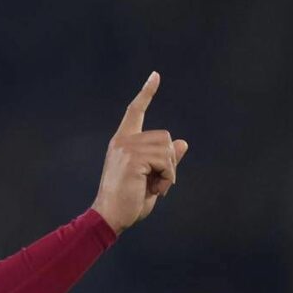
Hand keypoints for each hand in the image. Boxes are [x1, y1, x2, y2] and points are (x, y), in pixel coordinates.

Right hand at [90, 72, 187, 234]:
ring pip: (167, 148)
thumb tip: (183, 142)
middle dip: (168, 162)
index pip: (134, 111)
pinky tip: (154, 189)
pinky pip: (165, 160)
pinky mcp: (133, 157)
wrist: (110, 217)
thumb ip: (165, 160)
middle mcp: (123, 141)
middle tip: (156, 183)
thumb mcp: (151, 179)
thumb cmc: (128, 202)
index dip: (146, 93)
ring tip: (153, 187)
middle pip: (164, 137)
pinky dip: (167, 177)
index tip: (156, 76)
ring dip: (168, 172)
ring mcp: (127, 147)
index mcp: (122, 142)